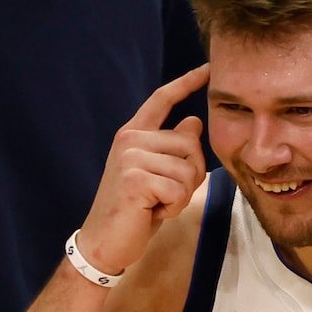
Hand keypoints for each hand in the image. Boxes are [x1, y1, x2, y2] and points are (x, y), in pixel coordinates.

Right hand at [75, 68, 210, 278]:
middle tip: (164, 195)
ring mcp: (131, 157)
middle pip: (191, 144)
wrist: (104, 242)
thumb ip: (172, 148)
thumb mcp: (156, 174)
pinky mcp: (135, 179)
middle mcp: (131, 140)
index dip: (187, 83)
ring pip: (188, 170)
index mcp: (133, 134)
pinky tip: (152, 213)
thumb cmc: (133, 211)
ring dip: (181, 195)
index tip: (208, 68)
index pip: (162, 100)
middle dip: (190, 175)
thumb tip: (193, 122)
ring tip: (156, 205)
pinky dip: (173, 208)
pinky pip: (179, 190)